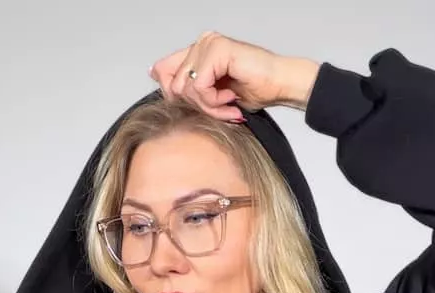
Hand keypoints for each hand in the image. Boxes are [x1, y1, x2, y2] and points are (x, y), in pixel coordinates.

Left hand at [148, 31, 317, 121]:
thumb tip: (155, 75)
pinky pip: (199, 86)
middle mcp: (201, 43)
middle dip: (198, 106)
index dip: (175, 97)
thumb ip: (186, 87)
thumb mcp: (211, 96)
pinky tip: (230, 97)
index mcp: (197, 51)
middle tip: (222, 108)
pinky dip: (214, 100)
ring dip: (208, 105)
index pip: (162, 72)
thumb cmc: (252, 90)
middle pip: (173, 86)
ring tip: (228, 103)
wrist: (279, 85)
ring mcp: (208, 43)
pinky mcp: (216, 49)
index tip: (204, 106)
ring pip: (185, 88)